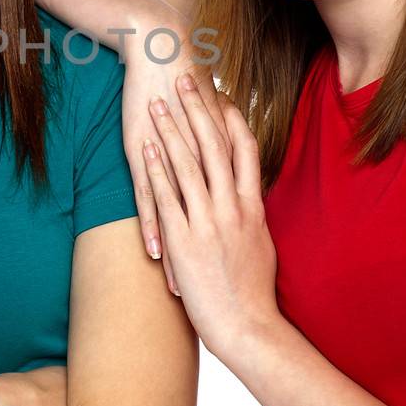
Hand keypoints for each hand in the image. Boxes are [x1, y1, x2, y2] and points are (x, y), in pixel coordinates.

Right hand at [120, 19, 226, 296]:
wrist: (164, 53)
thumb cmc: (185, 83)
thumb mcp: (209, 116)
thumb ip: (220, 140)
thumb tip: (231, 157)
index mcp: (219, 156)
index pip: (229, 210)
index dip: (236, 245)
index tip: (243, 276)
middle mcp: (202, 165)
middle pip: (212, 224)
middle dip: (214, 263)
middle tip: (220, 296)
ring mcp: (173, 163)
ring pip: (182, 220)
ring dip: (182, 257)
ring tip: (184, 290)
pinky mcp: (146, 158)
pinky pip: (152, 201)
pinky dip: (155, 229)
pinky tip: (156, 255)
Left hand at [141, 75, 280, 355]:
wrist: (249, 328)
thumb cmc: (255, 293)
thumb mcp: (259, 246)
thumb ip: (251, 218)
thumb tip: (247, 200)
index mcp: (253, 206)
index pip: (244, 149)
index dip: (231, 118)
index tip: (221, 93)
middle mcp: (232, 207)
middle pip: (215, 145)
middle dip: (199, 109)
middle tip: (185, 77)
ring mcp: (208, 221)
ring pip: (189, 164)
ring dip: (172, 130)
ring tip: (159, 101)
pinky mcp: (185, 238)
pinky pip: (169, 194)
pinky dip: (158, 167)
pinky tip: (146, 146)